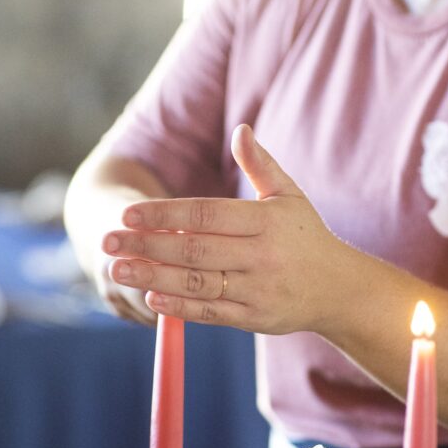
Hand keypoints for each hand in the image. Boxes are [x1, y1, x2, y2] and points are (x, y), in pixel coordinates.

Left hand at [101, 125, 347, 333]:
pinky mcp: (254, 318)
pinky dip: (179, 307)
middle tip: (108, 242)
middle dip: (146, 245)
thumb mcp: (290, 195)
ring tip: (117, 270)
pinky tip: (149, 298)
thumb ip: (261, 164)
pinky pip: (211, 312)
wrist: (340, 290)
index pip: (205, 214)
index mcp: (265, 221)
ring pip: (197, 283)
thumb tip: (241, 129)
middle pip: (194, 249)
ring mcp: (257, 289)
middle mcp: (261, 255)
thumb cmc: (307, 237)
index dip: (164, 214)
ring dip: (153, 277)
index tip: (128, 213)